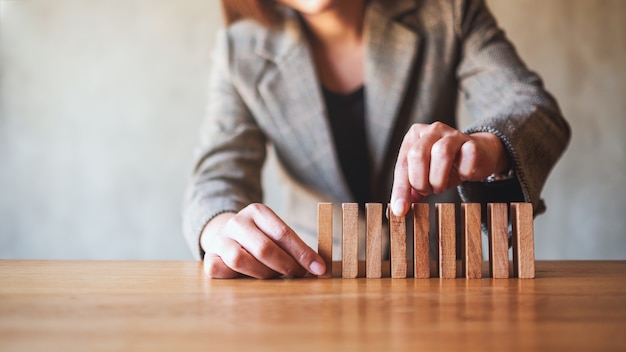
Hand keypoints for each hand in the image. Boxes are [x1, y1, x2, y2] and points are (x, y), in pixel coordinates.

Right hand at [200, 203, 326, 278]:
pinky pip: (219, 270)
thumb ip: (292, 246)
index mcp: (258, 211)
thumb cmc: (258, 237)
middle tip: (298, 275)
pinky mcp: (209, 256)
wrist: (224, 232)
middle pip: (264, 248)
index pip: (283, 233)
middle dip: (285, 265)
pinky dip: (235, 277)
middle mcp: (237, 222)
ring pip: (240, 260)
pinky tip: (247, 279)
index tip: (318, 268)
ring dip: (263, 274)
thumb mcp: (275, 232)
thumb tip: (317, 266)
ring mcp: (221, 239)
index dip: (302, 253)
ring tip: (274, 277)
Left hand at [390, 122, 510, 215]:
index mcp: (414, 137)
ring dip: (439, 178)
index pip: (402, 164)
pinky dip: (464, 172)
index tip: (400, 210)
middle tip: (427, 191)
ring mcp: (453, 134)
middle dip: (420, 181)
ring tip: (441, 187)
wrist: (477, 154)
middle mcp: (431, 131)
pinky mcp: (472, 142)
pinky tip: (462, 175)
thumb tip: (400, 208)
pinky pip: (468, 156)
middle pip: (417, 155)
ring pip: (441, 153)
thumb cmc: (445, 166)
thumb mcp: (424, 176)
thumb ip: (410, 189)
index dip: (401, 189)